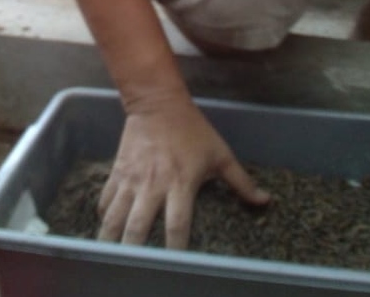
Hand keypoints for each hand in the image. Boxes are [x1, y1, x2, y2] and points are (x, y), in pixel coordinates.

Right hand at [96, 96, 269, 248]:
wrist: (157, 103)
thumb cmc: (193, 130)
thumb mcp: (220, 155)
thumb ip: (241, 182)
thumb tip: (265, 201)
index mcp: (180, 183)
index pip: (177, 224)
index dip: (176, 248)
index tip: (176, 264)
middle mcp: (153, 185)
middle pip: (138, 226)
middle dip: (135, 250)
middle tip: (136, 267)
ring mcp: (132, 179)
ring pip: (115, 216)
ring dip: (112, 238)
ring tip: (112, 255)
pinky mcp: (117, 172)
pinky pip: (106, 200)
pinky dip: (104, 216)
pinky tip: (106, 228)